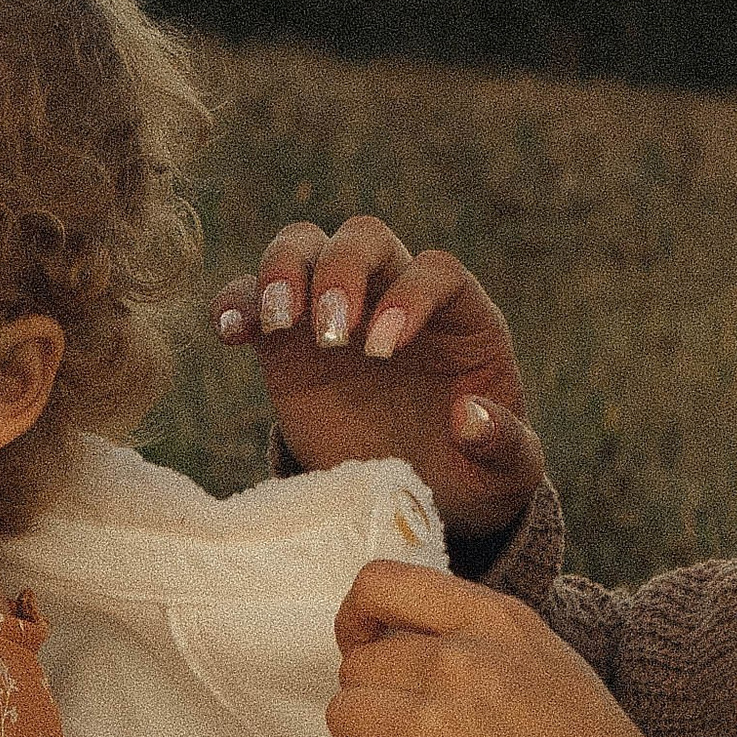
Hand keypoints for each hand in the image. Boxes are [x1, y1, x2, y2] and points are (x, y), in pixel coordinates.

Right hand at [213, 216, 544, 542]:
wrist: (415, 498)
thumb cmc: (472, 476)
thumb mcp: (507, 476)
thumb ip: (505, 446)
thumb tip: (468, 418)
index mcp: (460, 317)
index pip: (436, 272)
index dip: (411, 296)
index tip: (384, 348)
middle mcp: (395, 295)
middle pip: (365, 238)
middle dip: (342, 271)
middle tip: (332, 335)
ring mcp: (336, 310)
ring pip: (304, 245)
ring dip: (284, 270)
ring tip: (276, 322)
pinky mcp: (286, 342)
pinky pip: (253, 297)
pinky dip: (237, 301)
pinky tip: (229, 333)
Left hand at [301, 562, 673, 736]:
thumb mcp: (549, 662)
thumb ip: (478, 637)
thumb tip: (393, 633)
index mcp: (496, 623)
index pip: (380, 583)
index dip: (356, 618)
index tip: (362, 647)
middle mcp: (461, 665)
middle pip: (356, 665)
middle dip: (375, 703)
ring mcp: (433, 729)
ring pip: (339, 715)